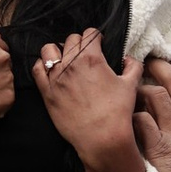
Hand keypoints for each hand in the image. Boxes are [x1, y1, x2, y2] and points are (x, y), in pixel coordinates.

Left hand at [32, 29, 144, 171]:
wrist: (101, 137)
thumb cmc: (117, 112)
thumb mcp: (131, 85)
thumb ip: (133, 66)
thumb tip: (129, 59)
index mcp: (91, 58)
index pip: (90, 33)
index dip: (96, 37)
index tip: (99, 44)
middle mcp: (71, 64)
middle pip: (71, 39)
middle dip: (80, 44)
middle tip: (86, 55)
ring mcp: (56, 78)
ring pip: (49, 49)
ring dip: (58, 50)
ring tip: (65, 59)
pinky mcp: (46, 92)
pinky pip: (37, 69)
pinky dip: (43, 65)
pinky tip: (51, 70)